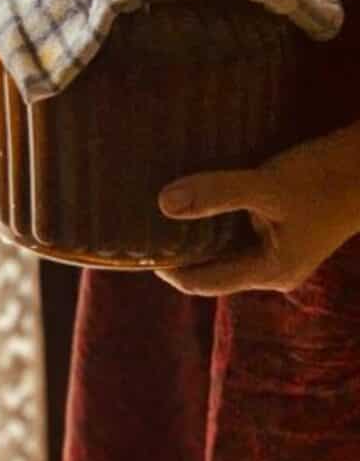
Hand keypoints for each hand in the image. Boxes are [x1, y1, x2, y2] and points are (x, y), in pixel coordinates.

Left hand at [155, 135, 359, 296]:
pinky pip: (237, 226)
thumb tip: (163, 204)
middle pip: (210, 265)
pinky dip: (215, 213)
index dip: (167, 267)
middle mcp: (271, 267)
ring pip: (223, 244)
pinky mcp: (282, 226)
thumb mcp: (267, 186)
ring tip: (161, 203)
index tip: (137, 243)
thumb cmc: (324, 178)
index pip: (201, 282)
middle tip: (141, 221)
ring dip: (196, 228)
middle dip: (178, 246)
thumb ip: (218, 194)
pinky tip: (198, 189)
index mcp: (269, 271)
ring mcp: (279, 247)